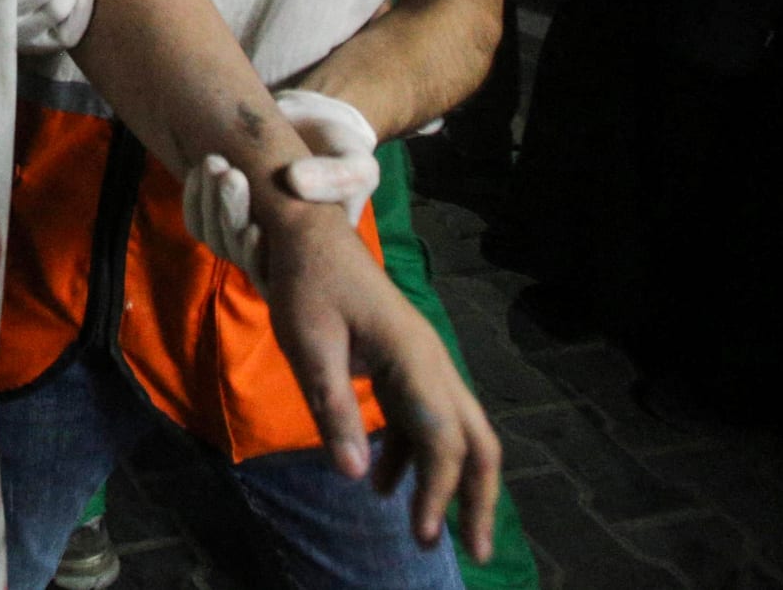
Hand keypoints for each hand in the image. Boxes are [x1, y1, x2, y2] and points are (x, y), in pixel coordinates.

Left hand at [180, 93, 377, 277]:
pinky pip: (198, 221)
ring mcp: (246, 233)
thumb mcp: (356, 164)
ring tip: (216, 163)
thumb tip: (294, 181)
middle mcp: (275, 253)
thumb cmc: (342, 153)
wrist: (315, 125)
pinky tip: (202, 171)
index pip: (273, 280)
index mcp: (309, 256)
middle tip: (231, 175)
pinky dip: (194, 197)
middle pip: (237, 253)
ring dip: (209, 203)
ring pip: (215, 238)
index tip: (255, 228)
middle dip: (229, 216)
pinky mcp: (224, 212)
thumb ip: (337, 176)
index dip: (257, 260)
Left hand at [259, 204, 503, 561]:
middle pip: (475, 440)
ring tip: (429, 534)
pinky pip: (423, 418)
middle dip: (476, 498)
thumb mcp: (308, 345)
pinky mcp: (405, 363)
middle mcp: (431, 361)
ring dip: (446, 483)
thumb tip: (353, 476)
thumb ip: (333, 408)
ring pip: (454, 432)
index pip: (443, 439)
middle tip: (472, 552)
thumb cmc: (306, 281)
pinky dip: (412, 456)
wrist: (307, 231)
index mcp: (414, 356)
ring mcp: (422, 362)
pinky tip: (380, 483)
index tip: (425, 536)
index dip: (438, 493)